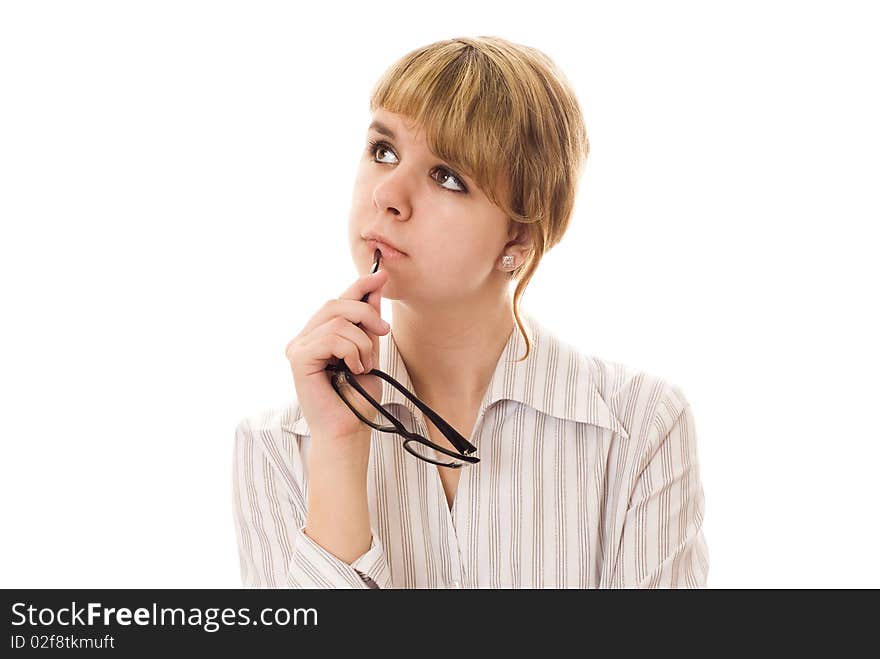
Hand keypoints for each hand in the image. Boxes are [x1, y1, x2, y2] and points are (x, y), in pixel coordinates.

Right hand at [285, 269, 389, 441]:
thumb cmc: (358, 398)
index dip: (359, 285)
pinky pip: (331, 338)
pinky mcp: (298, 359)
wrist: (350, 430)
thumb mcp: (369, 350)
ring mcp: (298, 348)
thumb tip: (374, 286)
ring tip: (364, 365)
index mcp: (317, 336)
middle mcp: (303, 339)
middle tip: (383, 332)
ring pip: (337, 321)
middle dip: (366, 313)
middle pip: (336, 304)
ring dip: (361, 342)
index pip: (338, 301)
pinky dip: (351, 351)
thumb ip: (367, 322)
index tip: (382, 276)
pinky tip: (353, 369)